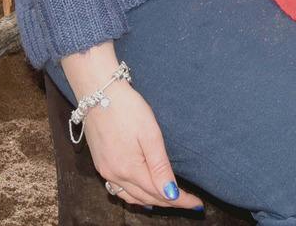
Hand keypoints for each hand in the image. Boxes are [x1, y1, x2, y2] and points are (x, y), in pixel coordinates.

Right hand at [79, 82, 200, 209]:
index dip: (180, 200)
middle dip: (169, 201)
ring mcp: (105, 171)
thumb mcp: (150, 134)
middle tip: (189, 201)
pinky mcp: (100, 164)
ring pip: (132, 197)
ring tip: (170, 200)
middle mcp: (115, 175)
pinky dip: (134, 196)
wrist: (97, 92)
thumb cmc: (127, 108)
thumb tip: (171, 194)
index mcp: (129, 169)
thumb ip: (160, 166)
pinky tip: (142, 194)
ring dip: (152, 201)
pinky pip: (118, 190)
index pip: (160, 193)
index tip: (197, 203)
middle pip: (146, 198)